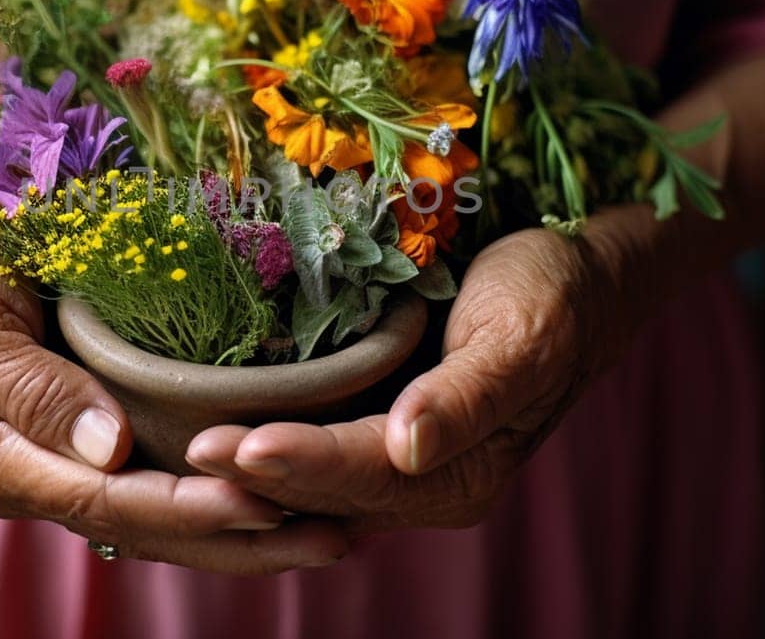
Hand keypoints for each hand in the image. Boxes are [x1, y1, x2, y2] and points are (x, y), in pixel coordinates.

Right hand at [0, 216, 349, 572]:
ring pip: (164, 522)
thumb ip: (29, 387)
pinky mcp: (99, 447)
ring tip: (333, 531)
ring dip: (247, 535)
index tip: (259, 503)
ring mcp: (70, 467)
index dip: (183, 507)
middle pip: (146, 528)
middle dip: (239, 539)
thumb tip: (107, 451)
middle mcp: (39, 478)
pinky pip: (166, 487)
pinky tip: (288, 497)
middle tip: (330, 534)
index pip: (102, 499)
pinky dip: (226, 501)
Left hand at [186, 221, 644, 532]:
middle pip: (327, 489)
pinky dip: (268, 442)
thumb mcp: (525, 337)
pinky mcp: (376, 425)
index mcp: (461, 474)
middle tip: (187, 448)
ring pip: (311, 480)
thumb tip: (410, 447)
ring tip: (184, 446)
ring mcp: (398, 459)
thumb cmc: (553, 295)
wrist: (581, 273)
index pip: (365, 475)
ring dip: (250, 470)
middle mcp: (425, 480)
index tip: (239, 446)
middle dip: (256, 477)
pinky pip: (313, 447)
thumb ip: (468, 398)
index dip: (300, 463)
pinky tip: (215, 425)